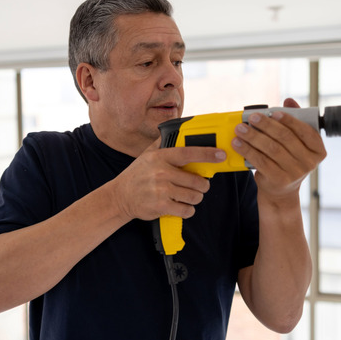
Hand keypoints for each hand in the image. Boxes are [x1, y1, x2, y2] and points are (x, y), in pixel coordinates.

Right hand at [109, 140, 225, 220]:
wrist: (119, 196)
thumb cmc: (136, 175)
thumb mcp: (147, 155)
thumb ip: (163, 144)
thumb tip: (178, 129)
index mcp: (160, 157)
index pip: (188, 153)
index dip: (207, 154)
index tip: (220, 155)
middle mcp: (161, 172)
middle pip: (196, 180)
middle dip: (202, 185)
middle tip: (199, 185)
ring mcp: (161, 190)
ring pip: (194, 196)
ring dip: (194, 198)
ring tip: (187, 196)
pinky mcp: (160, 206)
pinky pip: (186, 210)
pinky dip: (187, 210)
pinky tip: (180, 206)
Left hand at [231, 98, 326, 201]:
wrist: (281, 190)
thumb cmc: (288, 160)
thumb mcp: (295, 143)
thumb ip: (294, 121)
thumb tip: (289, 100)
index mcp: (318, 150)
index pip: (305, 131)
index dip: (289, 120)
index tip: (274, 112)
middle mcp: (309, 162)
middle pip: (285, 138)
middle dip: (266, 125)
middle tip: (252, 118)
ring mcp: (295, 173)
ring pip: (271, 149)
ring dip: (253, 137)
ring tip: (240, 129)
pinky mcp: (279, 180)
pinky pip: (261, 161)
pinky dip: (248, 150)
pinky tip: (238, 143)